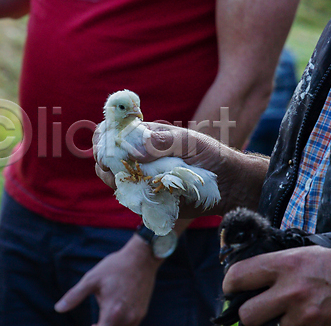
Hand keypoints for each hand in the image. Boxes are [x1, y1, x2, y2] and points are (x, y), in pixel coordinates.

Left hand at [55, 236, 160, 325]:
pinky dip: (119, 325)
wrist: (141, 258)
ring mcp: (136, 317)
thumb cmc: (115, 267)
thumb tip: (58, 309)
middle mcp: (127, 319)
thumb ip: (74, 296)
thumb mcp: (92, 279)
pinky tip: (113, 314)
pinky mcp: (142, 313)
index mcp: (112, 312)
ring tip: (100, 321)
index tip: (89, 324)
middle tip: (92, 323)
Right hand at [93, 122, 266, 216]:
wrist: (227, 185)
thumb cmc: (210, 156)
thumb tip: (134, 149)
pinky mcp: (147, 197)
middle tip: (112, 168)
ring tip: (128, 181)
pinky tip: (142, 195)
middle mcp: (138, 156)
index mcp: (145, 136)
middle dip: (103, 162)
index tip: (104, 147)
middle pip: (106, 157)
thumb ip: (163, 142)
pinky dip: (130, 197)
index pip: (112, 132)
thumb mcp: (190, 143)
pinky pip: (129, 198)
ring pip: (113, 178)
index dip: (102, 138)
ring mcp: (141, 177)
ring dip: (114, 179)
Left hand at [223, 242, 330, 325]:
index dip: (230, 285)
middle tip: (256, 310)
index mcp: (287, 262)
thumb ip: (285, 262)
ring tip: (286, 316)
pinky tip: (307, 321)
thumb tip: (261, 272)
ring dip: (274, 325)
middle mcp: (291, 289)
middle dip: (249, 314)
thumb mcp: (316, 250)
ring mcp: (305, 315)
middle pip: (246, 314)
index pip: (238, 275)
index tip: (232, 290)